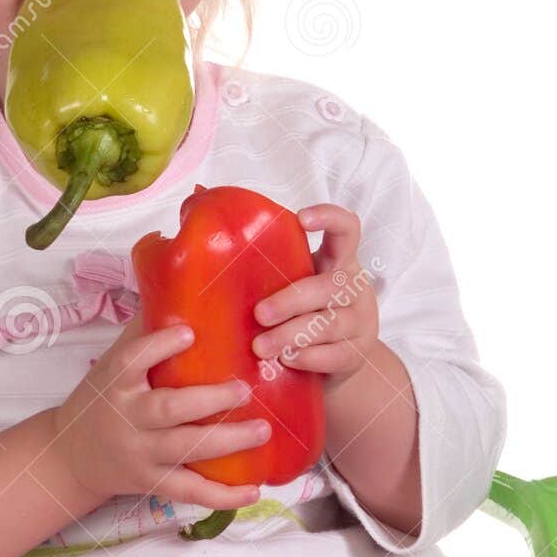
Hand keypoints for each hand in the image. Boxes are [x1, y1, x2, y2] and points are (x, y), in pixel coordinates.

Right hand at [50, 315, 268, 514]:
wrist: (70, 455)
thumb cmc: (102, 398)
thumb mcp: (111, 364)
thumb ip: (143, 334)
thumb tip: (180, 286)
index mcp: (116, 382)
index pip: (132, 361)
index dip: (158, 347)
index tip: (190, 333)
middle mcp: (128, 418)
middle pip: (168, 410)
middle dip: (209, 401)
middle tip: (246, 388)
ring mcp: (141, 453)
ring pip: (185, 449)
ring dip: (227, 442)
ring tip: (263, 431)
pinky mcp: (152, 482)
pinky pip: (190, 491)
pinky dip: (222, 496)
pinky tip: (254, 491)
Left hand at [250, 203, 380, 392]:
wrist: (338, 360)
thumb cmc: (302, 309)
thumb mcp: (292, 278)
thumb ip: (261, 253)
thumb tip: (196, 195)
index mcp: (338, 260)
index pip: (347, 228)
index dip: (330, 218)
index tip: (301, 219)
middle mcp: (353, 287)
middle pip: (329, 286)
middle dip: (292, 300)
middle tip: (258, 314)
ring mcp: (359, 321)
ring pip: (329, 324)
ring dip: (291, 334)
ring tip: (260, 347)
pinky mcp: (356, 353)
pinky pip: (334, 355)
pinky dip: (307, 358)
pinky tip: (285, 360)